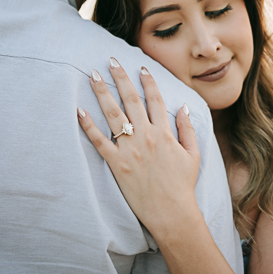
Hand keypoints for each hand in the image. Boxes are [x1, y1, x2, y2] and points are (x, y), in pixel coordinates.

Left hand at [77, 60, 199, 242]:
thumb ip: (187, 129)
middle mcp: (146, 136)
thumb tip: (183, 107)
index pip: (155, 99)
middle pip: (131, 100)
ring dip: (103, 93)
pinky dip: (88, 126)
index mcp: (164, 133)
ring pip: (113, 114)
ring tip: (93, 76)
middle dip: (121, 77)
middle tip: (111, 60)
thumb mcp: (192, 154)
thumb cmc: (183, 185)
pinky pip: (100, 141)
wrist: (171, 213)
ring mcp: (130, 150)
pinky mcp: (117, 164)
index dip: (148, 82)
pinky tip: (79, 111)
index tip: (141, 68)